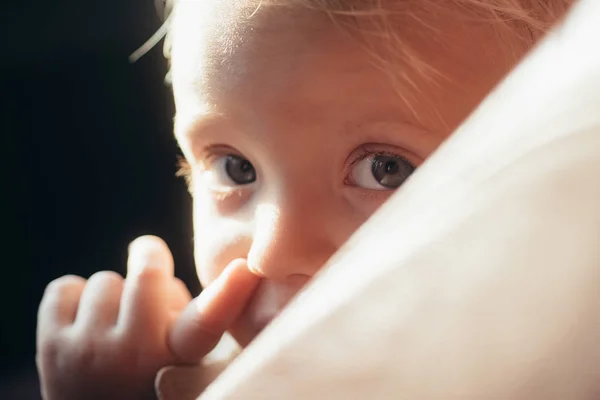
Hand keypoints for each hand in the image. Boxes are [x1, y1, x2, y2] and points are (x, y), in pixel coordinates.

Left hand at [36, 236, 259, 399]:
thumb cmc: (155, 382)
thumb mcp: (195, 363)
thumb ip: (200, 319)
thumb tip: (166, 278)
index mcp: (180, 361)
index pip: (207, 323)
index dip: (229, 292)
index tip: (244, 269)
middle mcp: (133, 356)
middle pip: (145, 273)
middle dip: (151, 258)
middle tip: (152, 264)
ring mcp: (87, 351)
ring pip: (105, 280)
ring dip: (115, 294)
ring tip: (118, 321)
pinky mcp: (51, 348)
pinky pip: (65, 288)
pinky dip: (76, 297)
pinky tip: (87, 322)